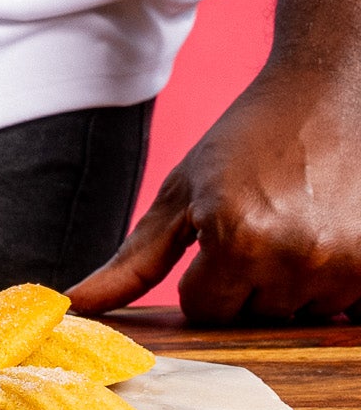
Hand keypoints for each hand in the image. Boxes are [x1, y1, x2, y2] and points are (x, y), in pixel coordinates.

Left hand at [68, 68, 360, 323]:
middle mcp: (292, 256)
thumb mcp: (179, 193)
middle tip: (262, 224)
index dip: (205, 280)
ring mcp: (346, 263)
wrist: (328, 93)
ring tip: (299, 223)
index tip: (218, 238)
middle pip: (254, 316)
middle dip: (249, 282)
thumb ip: (131, 260)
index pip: (205, 311)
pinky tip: (329, 234)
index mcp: (235, 236)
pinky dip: (337, 282)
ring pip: (302, 313)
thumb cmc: (247, 139)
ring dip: (296, 282)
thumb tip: (76, 305)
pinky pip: (348, 307)